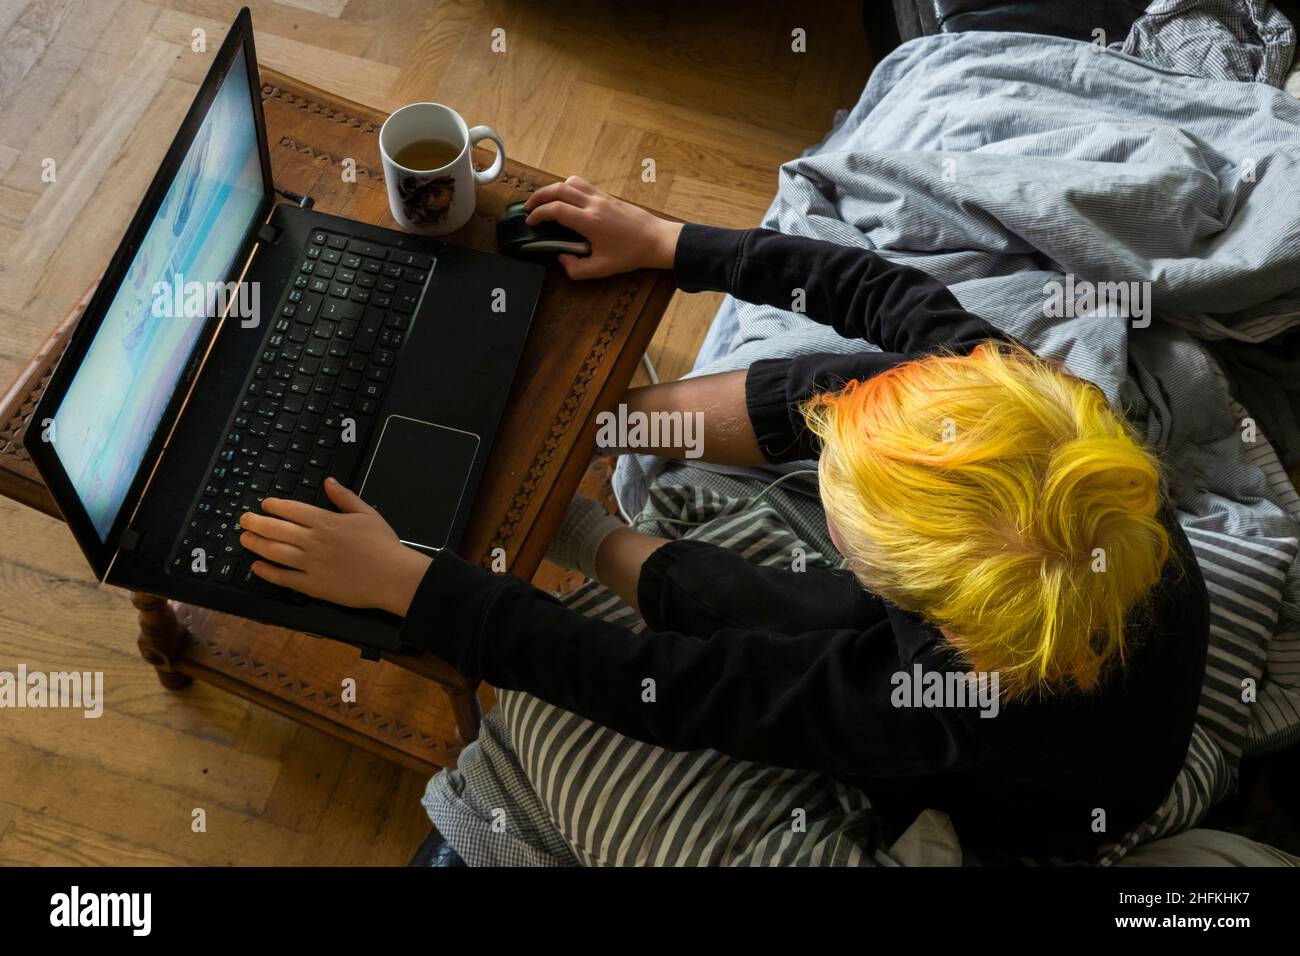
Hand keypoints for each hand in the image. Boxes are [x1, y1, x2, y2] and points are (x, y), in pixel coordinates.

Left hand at [239, 478, 431, 615]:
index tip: (264, 504)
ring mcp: (311, 564)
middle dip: (257, 523)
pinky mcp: (313, 585)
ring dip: (257, 544)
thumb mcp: (367, 513)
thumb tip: (329, 482)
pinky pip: (284, 578)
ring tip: (244, 539)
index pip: (293, 510)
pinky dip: (268, 572)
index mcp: (327, 522)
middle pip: (277, 529)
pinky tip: (257, 567)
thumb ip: (345, 497)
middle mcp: (314, 541)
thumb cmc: (383, 545)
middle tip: (244, 520)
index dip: (275, 506)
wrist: (392, 576)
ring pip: (275, 552)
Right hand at [523, 175, 682, 279]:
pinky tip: (566, 200)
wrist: (656, 240)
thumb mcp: (601, 269)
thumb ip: (576, 269)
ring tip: (545, 201)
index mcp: (590, 221)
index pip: (556, 209)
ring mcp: (601, 197)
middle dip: (539, 196)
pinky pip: (583, 185)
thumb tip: (561, 258)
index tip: (530, 222)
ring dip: (553, 189)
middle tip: (528, 207)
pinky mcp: (608, 196)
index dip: (538, 213)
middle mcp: (594, 204)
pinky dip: (568, 188)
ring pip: (571, 182)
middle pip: (558, 189)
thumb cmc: (631, 254)